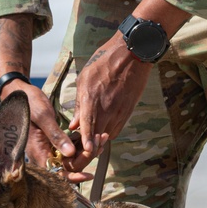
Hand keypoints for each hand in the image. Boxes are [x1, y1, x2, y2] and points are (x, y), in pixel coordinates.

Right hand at [2, 79, 96, 182]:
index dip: (73, 176)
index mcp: (38, 152)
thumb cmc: (28, 103)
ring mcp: (49, 148)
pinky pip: (70, 148)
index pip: (57, 172)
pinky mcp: (54, 142)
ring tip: (101, 137)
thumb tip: (70, 153)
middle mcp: (43, 154)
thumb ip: (56, 136)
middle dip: (86, 157)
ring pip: (71, 158)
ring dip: (87, 150)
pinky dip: (82, 144)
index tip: (88, 175)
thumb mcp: (43, 117)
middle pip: (68, 166)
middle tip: (100, 141)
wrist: (20, 93)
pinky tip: (94, 136)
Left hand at [70, 34, 152, 155]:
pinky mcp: (128, 111)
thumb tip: (74, 124)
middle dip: (90, 147)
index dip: (87, 142)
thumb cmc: (104, 63)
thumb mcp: (85, 80)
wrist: (132, 54)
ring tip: (91, 143)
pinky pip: (118, 128)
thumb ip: (79, 105)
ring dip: (100, 140)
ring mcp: (120, 111)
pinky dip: (109, 133)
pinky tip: (103, 131)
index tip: (85, 152)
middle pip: (99, 137)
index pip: (89, 127)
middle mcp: (107, 109)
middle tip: (82, 153)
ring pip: (109, 135)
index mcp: (93, 100)